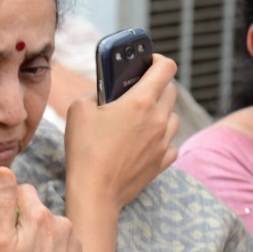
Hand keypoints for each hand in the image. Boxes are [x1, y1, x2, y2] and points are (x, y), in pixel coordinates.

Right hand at [0, 168, 85, 251]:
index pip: (23, 190)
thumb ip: (2, 202)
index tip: (4, 229)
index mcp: (41, 215)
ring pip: (54, 230)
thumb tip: (4, 170)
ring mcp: (75, 244)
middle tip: (16, 251)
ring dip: (44, 239)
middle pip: (40, 211)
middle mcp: (63, 224)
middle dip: (28, 223)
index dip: (10, 206)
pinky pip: (66, 249)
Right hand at [63, 54, 179, 211]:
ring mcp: (163, 142)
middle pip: (171, 90)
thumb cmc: (85, 150)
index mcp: (141, 101)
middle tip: (138, 90)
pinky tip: (145, 142)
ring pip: (173, 117)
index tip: (148, 62)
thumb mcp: (79, 109)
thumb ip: (94, 92)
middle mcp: (158, 120)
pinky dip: (161, 139)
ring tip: (140, 118)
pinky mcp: (162, 161)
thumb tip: (102, 90)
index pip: (166, 67)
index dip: (157, 59)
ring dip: (161, 112)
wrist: (95, 192)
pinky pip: (171, 143)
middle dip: (157, 85)